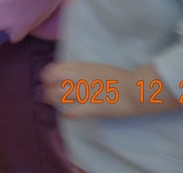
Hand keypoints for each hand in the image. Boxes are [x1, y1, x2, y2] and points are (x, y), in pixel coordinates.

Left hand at [41, 61, 178, 118]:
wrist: (136, 88)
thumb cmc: (118, 79)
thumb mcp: (97, 68)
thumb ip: (82, 71)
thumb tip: (69, 75)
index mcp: (82, 67)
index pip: (55, 68)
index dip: (47, 75)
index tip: (46, 81)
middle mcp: (80, 78)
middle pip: (53, 81)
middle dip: (47, 88)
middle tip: (47, 95)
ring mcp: (86, 92)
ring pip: (59, 94)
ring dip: (53, 99)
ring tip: (52, 103)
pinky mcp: (93, 107)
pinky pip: (74, 111)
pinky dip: (68, 113)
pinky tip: (67, 114)